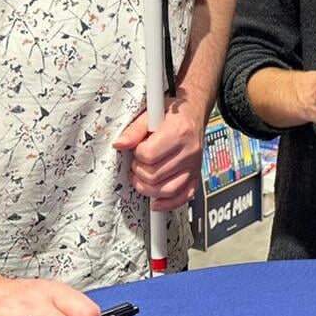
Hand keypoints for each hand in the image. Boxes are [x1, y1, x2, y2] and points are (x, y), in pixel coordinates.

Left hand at [113, 96, 204, 211]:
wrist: (192, 112)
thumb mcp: (150, 115)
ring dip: (147, 188)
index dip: (137, 154)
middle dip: (139, 171)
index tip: (137, 149)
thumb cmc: (172, 114)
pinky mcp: (196, 175)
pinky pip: (184, 196)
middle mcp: (189, 151)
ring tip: (142, 177)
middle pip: (155, 175)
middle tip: (138, 162)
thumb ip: (133, 130)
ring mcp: (194, 165)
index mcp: (178, 133)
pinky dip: (168, 203)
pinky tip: (156, 201)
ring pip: (167, 190)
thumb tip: (119, 144)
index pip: (148, 155)